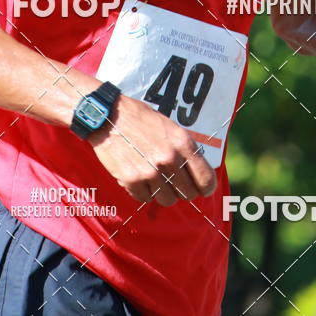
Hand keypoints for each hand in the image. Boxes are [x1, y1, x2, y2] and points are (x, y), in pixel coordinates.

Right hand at [88, 94, 216, 205]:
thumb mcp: (170, 127)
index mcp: (182, 142)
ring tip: (154, 178)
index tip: (201, 189)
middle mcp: (169, 158)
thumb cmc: (141, 119)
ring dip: (163, 192)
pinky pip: (145, 199)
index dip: (205, 188)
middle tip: (174, 182)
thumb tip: (197, 172)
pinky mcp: (131, 180)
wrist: (109, 116)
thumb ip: (184, 149)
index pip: (206, 179)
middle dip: (182, 190)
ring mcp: (150, 171)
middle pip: (187, 194)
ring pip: (167, 200)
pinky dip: (143, 192)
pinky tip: (139, 177)